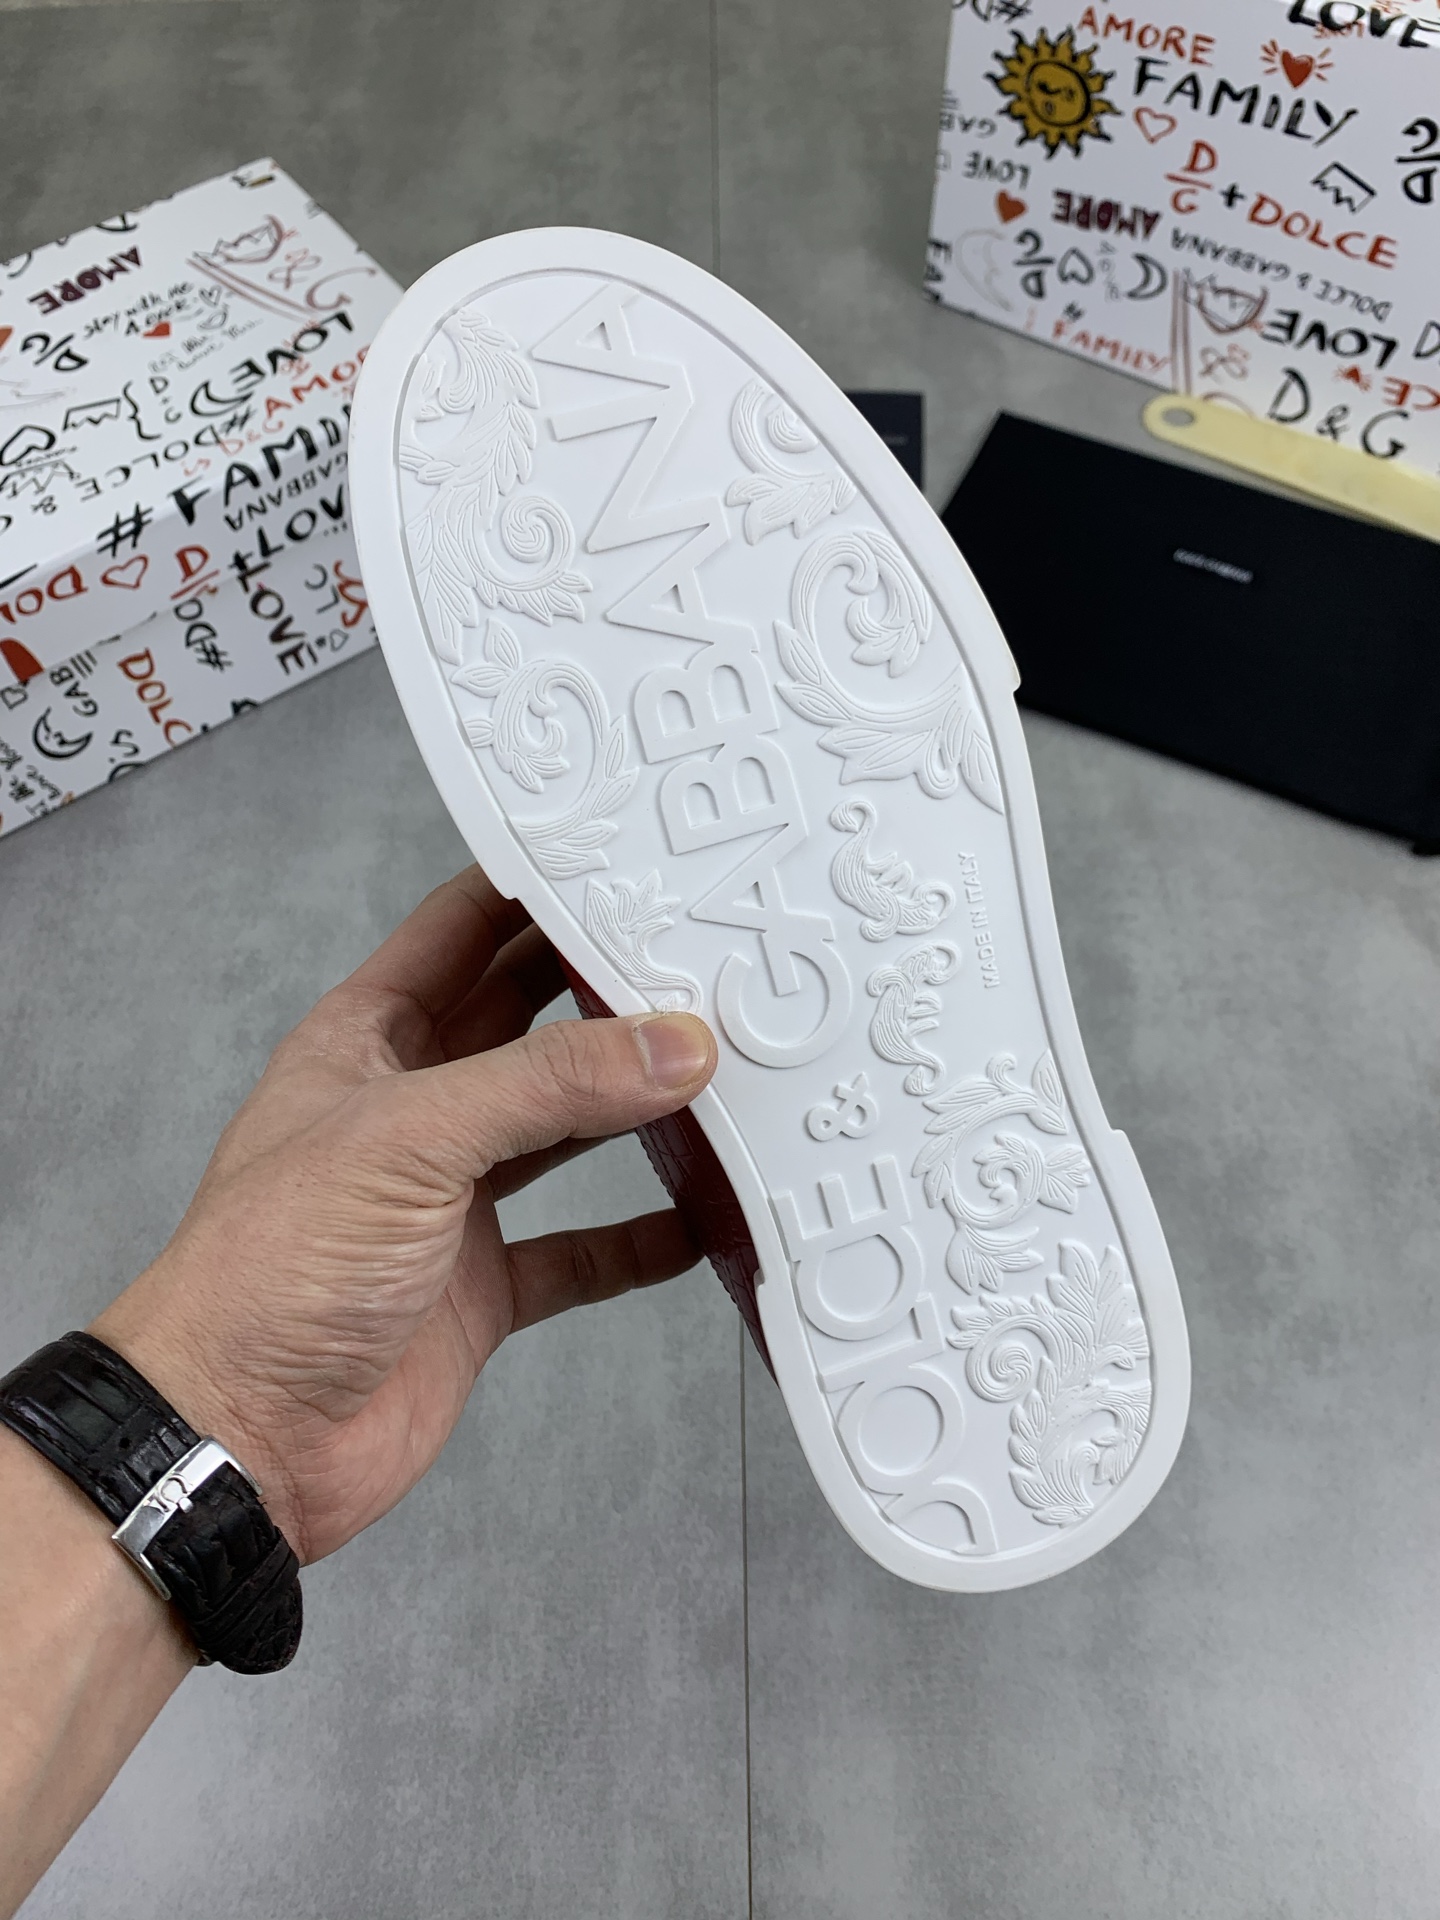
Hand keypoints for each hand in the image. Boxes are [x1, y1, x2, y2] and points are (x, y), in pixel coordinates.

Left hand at [91, 867, 716, 1565]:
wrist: (240, 1436)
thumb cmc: (269, 1271)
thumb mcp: (408, 1141)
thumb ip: (545, 1086)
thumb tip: (670, 1046)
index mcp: (368, 1042)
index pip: (461, 932)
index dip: (533, 891)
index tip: (623, 863)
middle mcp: (414, 1111)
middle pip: (528, 1025)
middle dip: (606, 994)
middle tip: (700, 961)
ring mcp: (450, 1201)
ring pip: (562, 1132)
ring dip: (633, 1110)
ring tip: (720, 1075)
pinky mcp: (482, 1287)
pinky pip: (578, 1250)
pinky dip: (638, 1240)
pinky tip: (697, 1223)